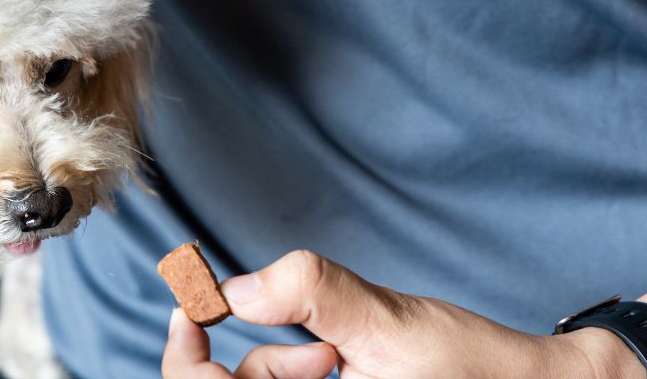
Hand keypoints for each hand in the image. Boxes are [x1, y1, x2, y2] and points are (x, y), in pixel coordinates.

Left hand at [162, 250, 645, 378]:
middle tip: (269, 325)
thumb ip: (313, 293)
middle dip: (236, 360)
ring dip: (270, 368)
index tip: (193, 307)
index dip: (184, 358)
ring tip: (329, 356)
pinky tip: (327, 363)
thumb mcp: (390, 324)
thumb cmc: (471, 368)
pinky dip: (284, 375)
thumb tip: (235, 286)